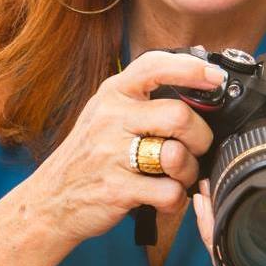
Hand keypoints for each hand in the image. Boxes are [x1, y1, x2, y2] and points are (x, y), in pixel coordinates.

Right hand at [27, 50, 225, 245]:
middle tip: (198, 145)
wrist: (50, 199)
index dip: (192, 69)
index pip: (155, 66)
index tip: (215, 78)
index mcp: (114, 92)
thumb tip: (199, 76)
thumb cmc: (91, 151)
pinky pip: (168, 192)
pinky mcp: (115, 190)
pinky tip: (167, 195)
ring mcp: (111, 154)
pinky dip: (176, 198)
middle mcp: (111, 118)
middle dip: (200, 135)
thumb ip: (145, 93)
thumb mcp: (109, 109)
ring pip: (176, 154)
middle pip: (178, 116)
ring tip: (180, 173)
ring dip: (189, 169)